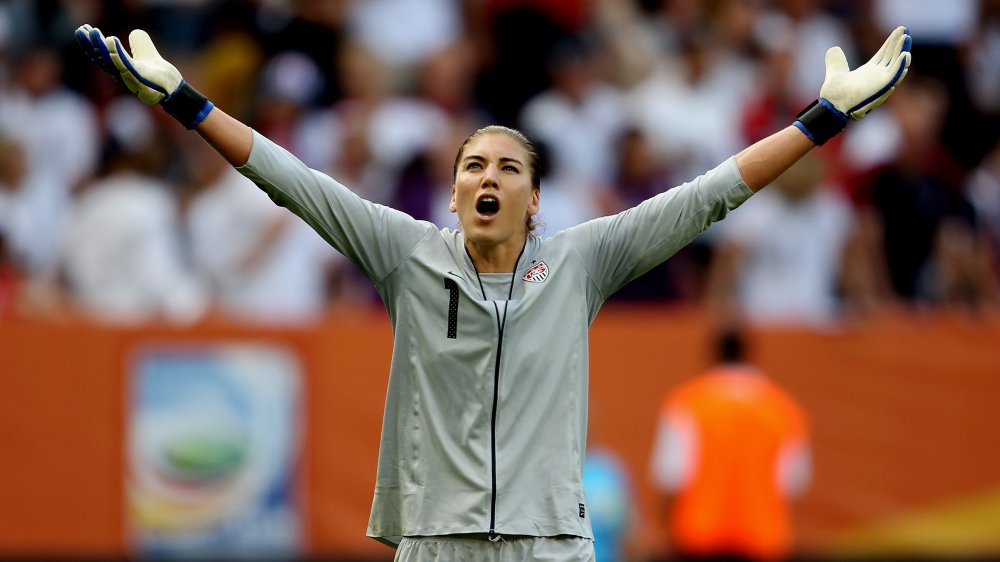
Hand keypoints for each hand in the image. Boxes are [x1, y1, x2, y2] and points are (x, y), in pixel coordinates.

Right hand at [74, 24, 211, 128]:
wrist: (174, 88)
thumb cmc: (159, 74)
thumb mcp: (147, 52)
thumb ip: (139, 42)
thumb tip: (133, 33)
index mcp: (119, 68)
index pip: (101, 54)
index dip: (91, 44)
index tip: (82, 29)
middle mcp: (121, 74)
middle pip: (102, 58)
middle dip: (90, 44)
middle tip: (81, 30)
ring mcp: (130, 78)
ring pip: (112, 61)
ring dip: (100, 47)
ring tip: (93, 32)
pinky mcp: (140, 80)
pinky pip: (126, 65)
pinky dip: (117, 53)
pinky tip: (111, 40)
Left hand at [793, 26, 910, 144]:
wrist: (831, 104)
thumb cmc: (833, 93)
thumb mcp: (835, 71)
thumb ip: (836, 60)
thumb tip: (833, 48)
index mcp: (869, 72)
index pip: (884, 54)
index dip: (891, 43)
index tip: (899, 30)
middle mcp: (877, 77)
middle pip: (892, 57)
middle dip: (899, 44)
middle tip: (905, 30)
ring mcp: (880, 82)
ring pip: (896, 65)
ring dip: (903, 52)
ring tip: (907, 39)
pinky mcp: (882, 88)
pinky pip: (894, 76)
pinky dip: (900, 65)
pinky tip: (905, 53)